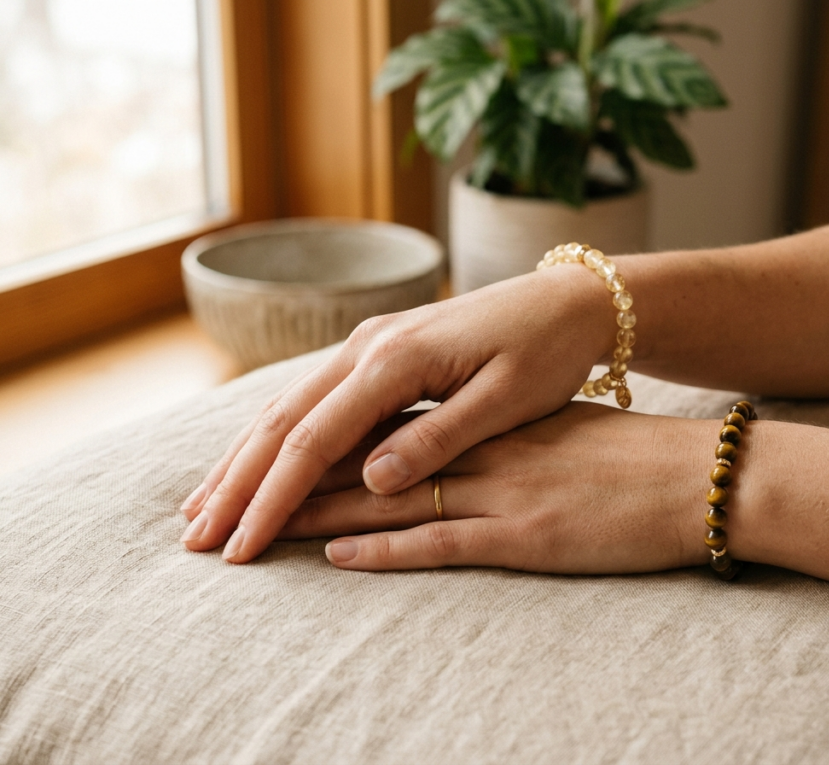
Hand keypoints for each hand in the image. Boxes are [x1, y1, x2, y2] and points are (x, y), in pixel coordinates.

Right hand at [180, 266, 614, 562]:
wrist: (567, 301)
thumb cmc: (545, 352)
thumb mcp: (505, 400)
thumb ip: (438, 439)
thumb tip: (371, 482)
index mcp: (395, 361)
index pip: (314, 440)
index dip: (273, 498)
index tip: (239, 548)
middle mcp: (367, 347)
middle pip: (281, 421)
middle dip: (236, 484)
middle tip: (193, 540)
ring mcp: (367, 345)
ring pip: (286, 407)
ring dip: (243, 459)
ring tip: (201, 507)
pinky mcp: (377, 353)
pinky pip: (312, 399)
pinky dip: (275, 437)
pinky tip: (256, 462)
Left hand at [277, 403, 712, 572]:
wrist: (693, 474)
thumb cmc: (621, 455)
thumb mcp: (542, 430)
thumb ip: (482, 437)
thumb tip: (428, 449)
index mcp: (478, 419)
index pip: (374, 425)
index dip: (310, 443)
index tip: (258, 460)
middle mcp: (477, 446)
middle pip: (364, 458)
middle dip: (288, 480)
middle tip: (231, 503)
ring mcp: (498, 485)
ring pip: (388, 496)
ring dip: (318, 514)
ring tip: (258, 530)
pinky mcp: (524, 530)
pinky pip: (443, 537)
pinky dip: (386, 548)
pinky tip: (340, 557)